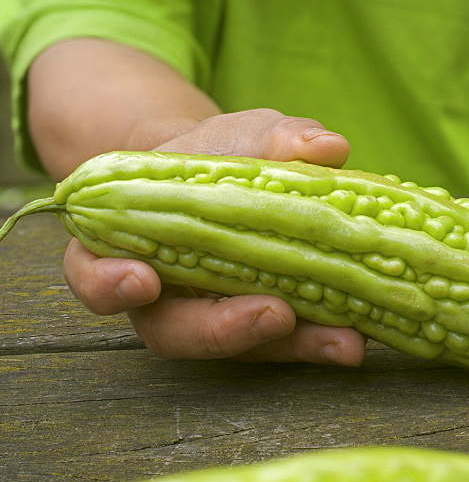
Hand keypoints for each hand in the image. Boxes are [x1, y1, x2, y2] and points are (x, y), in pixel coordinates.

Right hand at [62, 109, 366, 364]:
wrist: (236, 175)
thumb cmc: (218, 152)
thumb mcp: (243, 132)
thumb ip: (276, 137)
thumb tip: (327, 147)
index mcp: (127, 245)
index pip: (94, 276)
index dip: (108, 284)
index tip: (143, 279)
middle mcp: (163, 295)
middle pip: (175, 331)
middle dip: (224, 330)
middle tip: (277, 317)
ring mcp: (215, 315)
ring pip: (238, 347)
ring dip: (291, 348)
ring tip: (346, 342)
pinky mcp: (263, 325)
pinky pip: (284, 341)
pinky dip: (319, 338)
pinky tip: (361, 331)